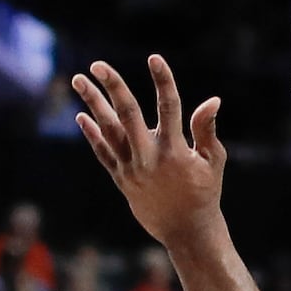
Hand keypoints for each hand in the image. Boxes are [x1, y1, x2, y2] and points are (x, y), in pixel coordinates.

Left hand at [72, 56, 227, 251]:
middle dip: (113, 86)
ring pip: (108, 130)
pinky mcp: (121, 179)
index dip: (163, 81)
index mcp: (175, 150)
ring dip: (92, 103)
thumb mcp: (213, 161)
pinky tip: (82, 115)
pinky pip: (102, 152)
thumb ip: (206, 129)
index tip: (154, 58)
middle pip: (128, 114)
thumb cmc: (204, 193)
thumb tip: (212, 100)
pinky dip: (92, 134)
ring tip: (77, 80)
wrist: (186, 231)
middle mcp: (149, 157)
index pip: (169, 107)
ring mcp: (131, 168)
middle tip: (98, 65)